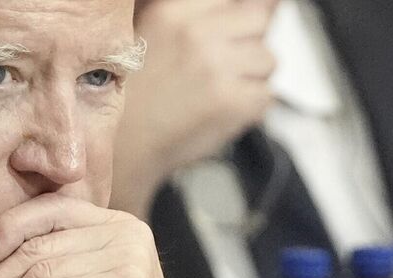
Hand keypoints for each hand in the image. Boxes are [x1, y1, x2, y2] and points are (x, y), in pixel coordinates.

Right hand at [110, 0, 279, 217]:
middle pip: (258, 21)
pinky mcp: (232, 102)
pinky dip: (251, 108)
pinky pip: (266, 96)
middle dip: (249, 43)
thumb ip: (199, 19)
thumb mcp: (156, 35)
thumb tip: (259, 5)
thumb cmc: (135, 99)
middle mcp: (197, 33)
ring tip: (219, 92)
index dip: (240, 18)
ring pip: (268, 60)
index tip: (239, 31)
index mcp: (175, 12)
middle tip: (227, 66)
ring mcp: (216, 67)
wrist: (124, 149)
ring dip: (252, 78)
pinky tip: (222, 112)